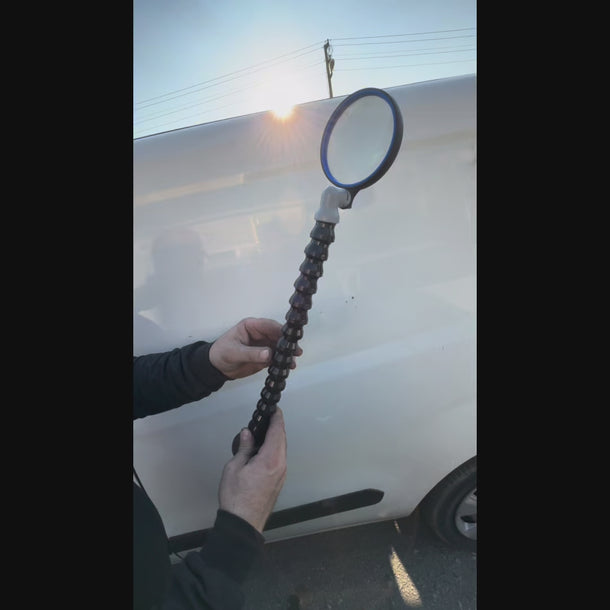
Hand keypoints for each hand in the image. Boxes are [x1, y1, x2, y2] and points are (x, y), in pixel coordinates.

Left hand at [209, 317, 301, 379]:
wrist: (216, 368)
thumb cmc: (221, 354)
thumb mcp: (234, 352)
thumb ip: (251, 353)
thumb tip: (268, 354)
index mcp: (251, 327)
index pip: (268, 325)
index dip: (280, 330)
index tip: (289, 337)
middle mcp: (260, 334)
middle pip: (277, 336)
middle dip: (287, 343)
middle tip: (296, 351)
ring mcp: (263, 346)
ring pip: (279, 347)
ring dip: (286, 353)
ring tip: (293, 361)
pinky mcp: (265, 357)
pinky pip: (276, 358)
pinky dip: (282, 362)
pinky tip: (288, 367)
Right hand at [218, 408, 286, 532]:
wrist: (243, 524)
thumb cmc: (236, 496)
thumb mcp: (234, 468)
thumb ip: (243, 448)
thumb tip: (248, 433)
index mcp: (271, 459)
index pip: (277, 432)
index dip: (277, 418)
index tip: (275, 409)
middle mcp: (281, 465)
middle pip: (282, 440)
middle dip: (276, 427)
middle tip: (267, 417)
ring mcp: (282, 475)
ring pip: (282, 450)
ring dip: (275, 439)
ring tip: (263, 431)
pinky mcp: (279, 482)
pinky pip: (279, 459)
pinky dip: (274, 450)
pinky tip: (264, 449)